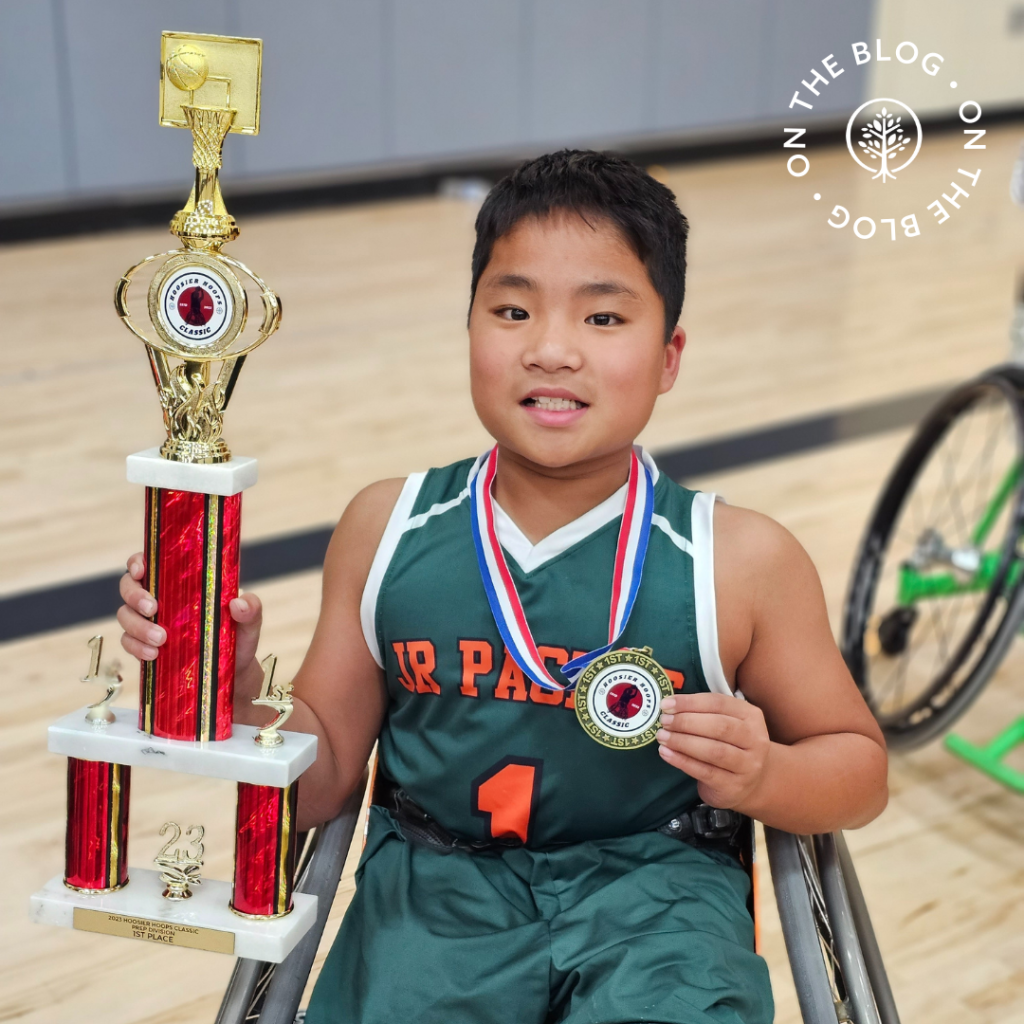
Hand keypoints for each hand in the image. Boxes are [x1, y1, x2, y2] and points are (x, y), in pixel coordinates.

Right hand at [117, 552, 263, 673]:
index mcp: (182, 583)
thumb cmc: (239, 638)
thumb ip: (251, 610)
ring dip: (137, 626)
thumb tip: (238, 603)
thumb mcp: (250, 623)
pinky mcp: (144, 646)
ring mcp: (150, 622)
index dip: (138, 562)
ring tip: (161, 640)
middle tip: (154, 608)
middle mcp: (161, 598)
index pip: (152, 562)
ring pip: (125, 615)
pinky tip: (153, 654)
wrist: (232, 673)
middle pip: (129, 586)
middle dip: (135, 595)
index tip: (141, 569)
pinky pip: (128, 642)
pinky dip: (136, 647)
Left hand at [656, 692, 770, 810]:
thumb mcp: (726, 723)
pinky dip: (682, 761)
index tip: (666, 704)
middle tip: (664, 721)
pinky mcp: (734, 786)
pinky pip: (705, 772)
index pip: (719, 703)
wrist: (751, 783)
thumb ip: (703, 713)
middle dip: (686, 722)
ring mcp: (747, 765)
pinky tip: (666, 753)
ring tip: (662, 737)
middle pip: (719, 727)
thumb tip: (669, 706)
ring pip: (714, 751)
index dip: (691, 702)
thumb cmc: (730, 745)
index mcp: (751, 716)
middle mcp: (755, 739)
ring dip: (683, 742)